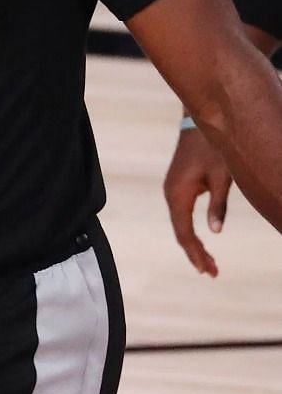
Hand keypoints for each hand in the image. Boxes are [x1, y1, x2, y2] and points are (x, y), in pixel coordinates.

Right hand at [164, 125, 232, 275]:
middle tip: (212, 272)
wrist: (197, 121)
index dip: (196, 254)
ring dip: (194, 244)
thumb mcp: (222, 176)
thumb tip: (215, 231)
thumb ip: (218, 205)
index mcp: (178, 195)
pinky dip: (191, 230)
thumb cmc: (212, 147)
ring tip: (209, 262)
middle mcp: (171, 195)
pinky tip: (202, 240)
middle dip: (196, 254)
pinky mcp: (179, 185)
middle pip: (181, 233)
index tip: (209, 271)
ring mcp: (173, 190)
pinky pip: (182, 215)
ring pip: (181, 225)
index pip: (185, 233)